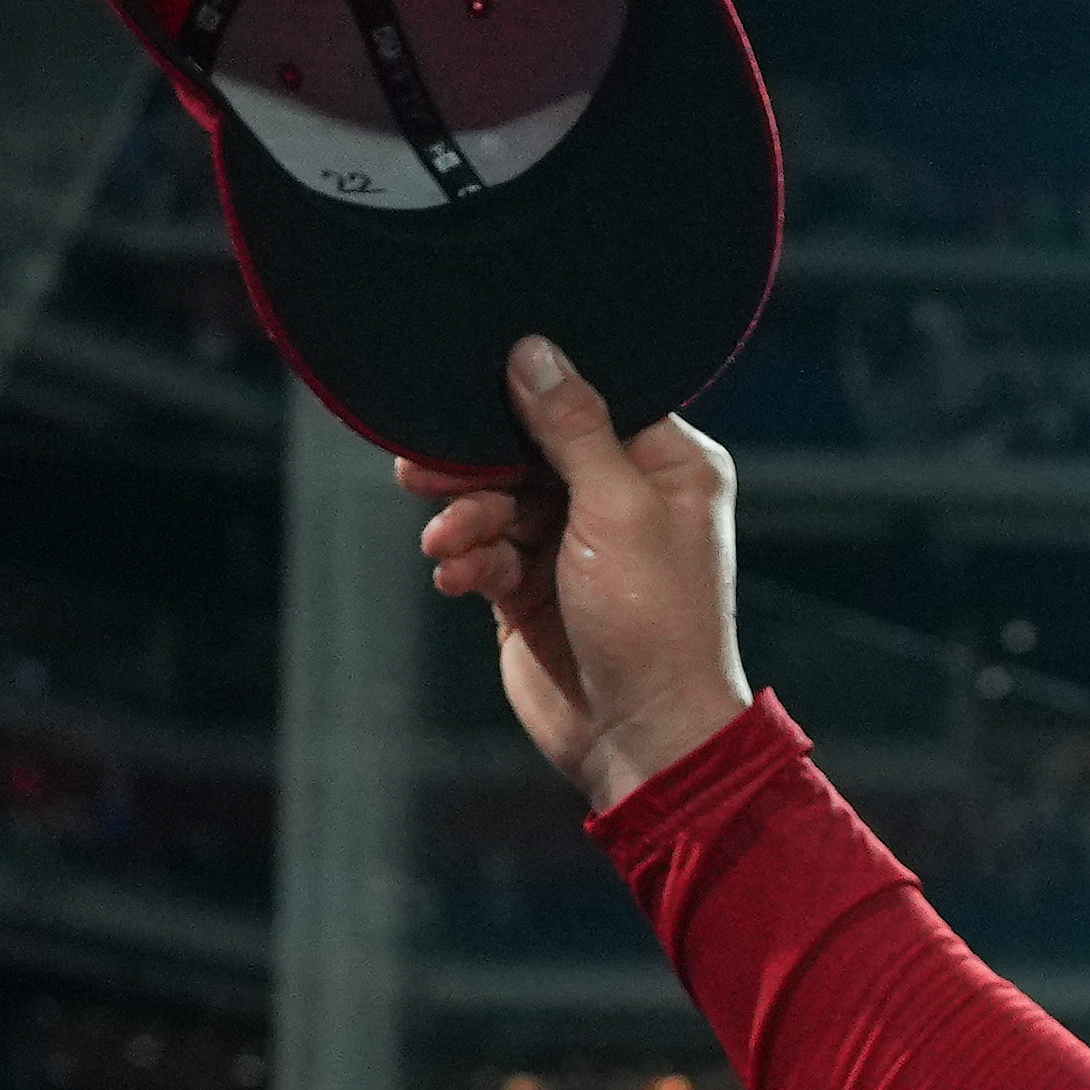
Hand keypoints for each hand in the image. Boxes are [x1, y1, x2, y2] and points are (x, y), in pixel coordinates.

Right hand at [400, 339, 748, 814]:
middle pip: (530, 449)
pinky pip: (486, 553)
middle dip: (475, 463)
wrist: (641, 737)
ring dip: (464, 519)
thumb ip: (573, 429)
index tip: (479, 388)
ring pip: (497, 501)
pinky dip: (467, 561)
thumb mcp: (618, 509)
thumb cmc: (655, 624)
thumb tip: (534, 352)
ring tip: (445, 542)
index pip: (592, 400)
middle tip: (422, 471)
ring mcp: (574, 546)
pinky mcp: (532, 591)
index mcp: (667, 464)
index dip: (533, 395)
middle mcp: (622, 497)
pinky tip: (455, 577)